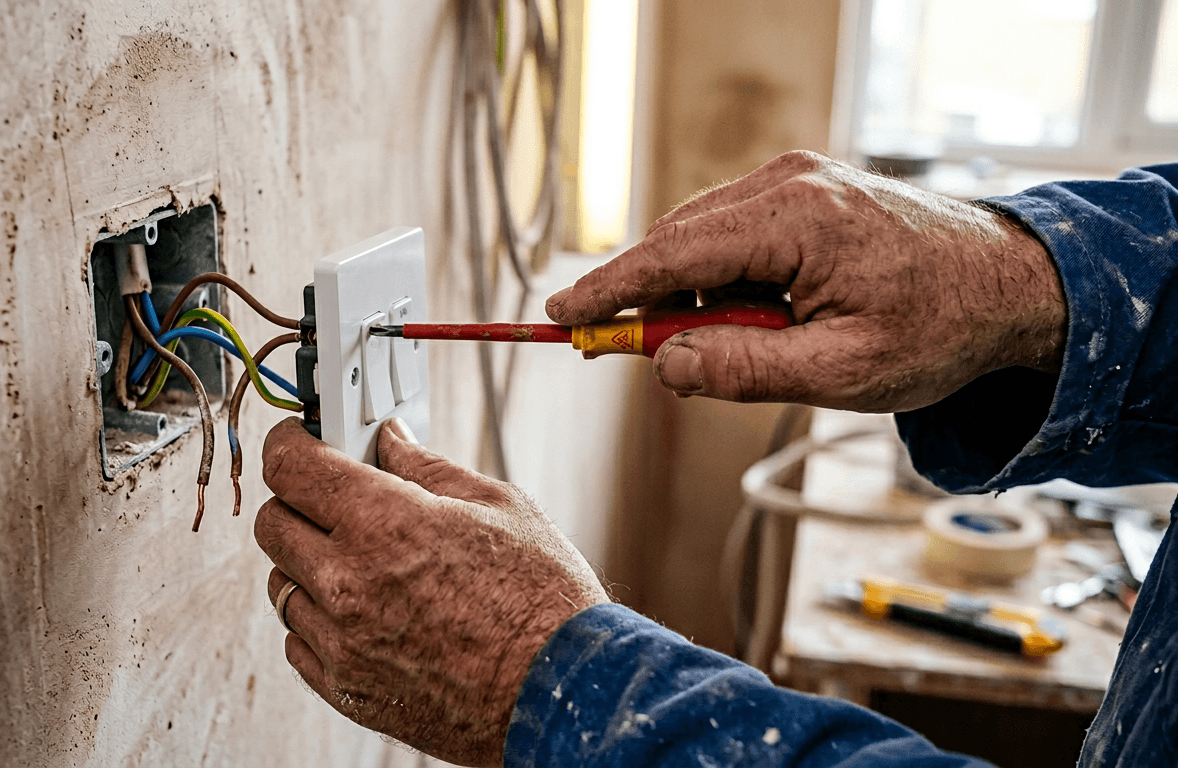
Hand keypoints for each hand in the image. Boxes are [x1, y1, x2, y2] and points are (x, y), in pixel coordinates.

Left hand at [255, 418, 608, 766]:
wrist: (561, 692)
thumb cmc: (543, 602)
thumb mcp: (498, 506)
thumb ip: (429, 470)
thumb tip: (392, 443)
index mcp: (384, 523)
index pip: (290, 467)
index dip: (289, 444)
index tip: (299, 441)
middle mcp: (348, 581)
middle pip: (271, 523)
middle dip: (296, 500)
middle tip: (334, 497)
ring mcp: (342, 640)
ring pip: (280, 583)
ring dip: (306, 563)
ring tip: (361, 560)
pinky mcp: (346, 688)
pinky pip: (298, 640)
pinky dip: (318, 619)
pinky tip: (364, 610)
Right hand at [546, 151, 1067, 412]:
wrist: (1009, 286)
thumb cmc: (939, 328)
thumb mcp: (842, 371)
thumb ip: (745, 370)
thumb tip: (664, 366)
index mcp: (797, 219)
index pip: (672, 255)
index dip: (609, 290)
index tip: (558, 315)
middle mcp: (789, 182)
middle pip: (678, 243)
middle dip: (655, 306)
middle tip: (656, 363)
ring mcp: (796, 180)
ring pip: (701, 241)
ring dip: (698, 298)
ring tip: (761, 345)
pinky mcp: (802, 192)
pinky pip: (731, 236)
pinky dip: (725, 282)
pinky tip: (766, 318)